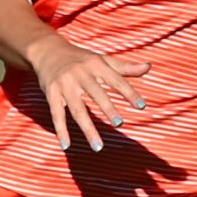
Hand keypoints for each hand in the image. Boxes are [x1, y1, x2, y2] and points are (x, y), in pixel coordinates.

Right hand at [25, 36, 149, 152]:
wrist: (47, 50)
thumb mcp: (102, 59)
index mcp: (96, 64)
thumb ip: (125, 67)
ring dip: (88, 129)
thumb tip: (149, 67)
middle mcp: (80, 73)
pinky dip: (61, 131)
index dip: (130, 93)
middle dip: (108, 109)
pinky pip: (56, 115)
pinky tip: (66, 145)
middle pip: (96, 94)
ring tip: (98, 147)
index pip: (116, 80)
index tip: (142, 106)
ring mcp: (64, 84)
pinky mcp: (51, 93)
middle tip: (120, 124)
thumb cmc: (80, 58)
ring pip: (77, 110)